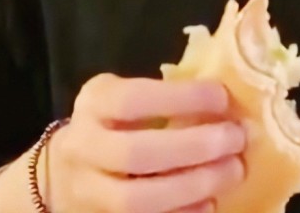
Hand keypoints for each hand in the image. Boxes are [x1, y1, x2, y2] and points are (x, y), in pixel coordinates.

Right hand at [48, 72, 246, 212]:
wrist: (63, 174)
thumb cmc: (109, 125)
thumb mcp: (120, 97)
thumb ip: (160, 96)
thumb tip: (224, 101)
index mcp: (93, 103)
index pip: (132, 100)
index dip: (180, 98)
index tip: (222, 96)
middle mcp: (83, 148)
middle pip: (136, 153)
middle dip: (193, 147)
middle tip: (236, 138)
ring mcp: (88, 192)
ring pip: (136, 200)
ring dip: (192, 186)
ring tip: (233, 170)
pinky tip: (210, 204)